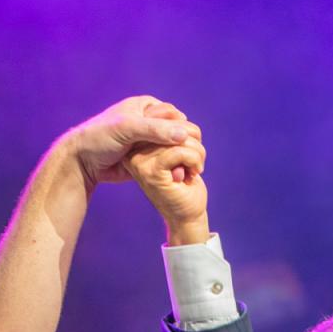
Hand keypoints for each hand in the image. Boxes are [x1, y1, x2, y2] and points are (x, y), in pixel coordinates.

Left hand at [64, 96, 197, 189]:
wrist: (82, 162)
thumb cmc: (100, 138)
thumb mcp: (127, 128)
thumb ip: (155, 130)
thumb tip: (183, 134)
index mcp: (146, 106)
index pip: (175, 116)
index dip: (183, 130)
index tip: (185, 145)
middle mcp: (150, 122)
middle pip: (176, 132)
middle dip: (182, 146)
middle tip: (189, 161)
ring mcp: (148, 141)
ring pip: (172, 149)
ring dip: (178, 159)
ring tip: (186, 171)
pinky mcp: (146, 158)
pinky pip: (163, 162)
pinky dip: (170, 169)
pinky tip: (176, 177)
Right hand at [123, 124, 210, 245]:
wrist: (186, 215)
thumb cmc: (184, 183)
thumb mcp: (177, 152)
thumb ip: (173, 135)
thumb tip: (179, 116)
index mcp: (138, 144)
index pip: (166, 117)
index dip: (186, 129)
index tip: (190, 150)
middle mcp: (134, 152)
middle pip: (173, 125)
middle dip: (194, 140)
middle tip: (197, 160)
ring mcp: (140, 162)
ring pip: (179, 137)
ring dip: (198, 152)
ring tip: (196, 168)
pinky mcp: (151, 171)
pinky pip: (180, 150)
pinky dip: (195, 160)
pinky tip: (194, 173)